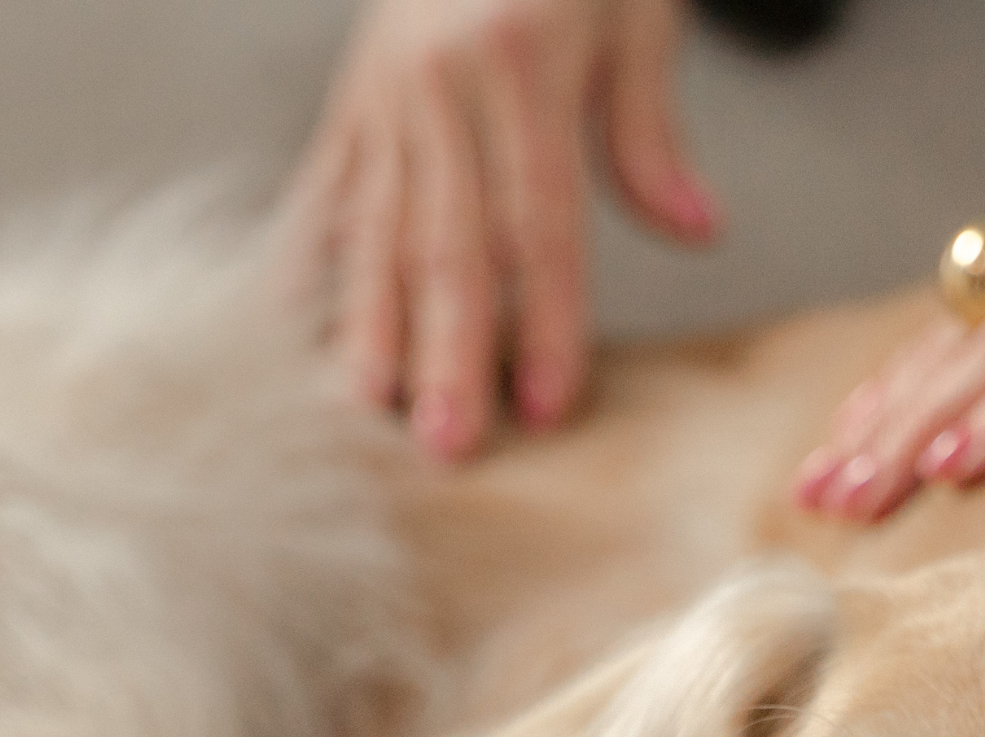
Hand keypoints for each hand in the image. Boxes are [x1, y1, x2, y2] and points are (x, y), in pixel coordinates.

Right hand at [286, 0, 718, 458]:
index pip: (539, 221)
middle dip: (446, 354)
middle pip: (447, 244)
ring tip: (362, 415)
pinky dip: (303, 269)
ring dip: (368, 331)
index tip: (547, 406)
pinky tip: (288, 337)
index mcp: (522, 59)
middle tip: (446, 445)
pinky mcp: (350, 101)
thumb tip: (696, 230)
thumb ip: (649, 126)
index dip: (545, 321)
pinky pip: (322, 195)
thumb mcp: (639, 5)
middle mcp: (440, 83)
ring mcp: (383, 95)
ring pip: (374, 232)